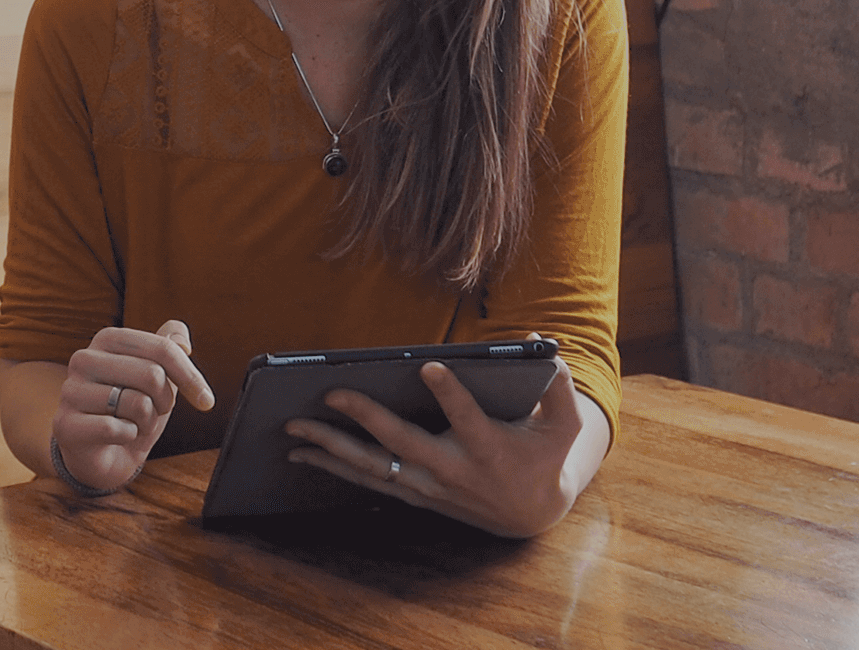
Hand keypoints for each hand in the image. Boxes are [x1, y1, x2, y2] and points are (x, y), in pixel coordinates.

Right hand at [50, 320, 214, 492]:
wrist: (100, 455)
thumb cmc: (130, 412)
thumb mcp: (157, 380)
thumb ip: (168, 351)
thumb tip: (182, 337)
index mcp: (108, 339)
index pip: (163, 349)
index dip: (191, 377)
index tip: (206, 400)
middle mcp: (84, 358)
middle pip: (153, 375)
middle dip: (165, 402)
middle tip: (153, 413)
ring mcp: (71, 391)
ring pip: (137, 403)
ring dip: (146, 422)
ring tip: (132, 424)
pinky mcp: (65, 424)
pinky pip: (116, 428)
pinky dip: (128, 437)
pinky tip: (117, 436)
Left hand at [284, 336, 588, 537]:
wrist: (532, 514)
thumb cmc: (545, 456)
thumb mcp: (564, 425)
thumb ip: (558, 387)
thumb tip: (542, 346)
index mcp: (489, 448)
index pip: (468, 418)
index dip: (451, 394)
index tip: (430, 366)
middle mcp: (453, 470)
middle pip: (402, 445)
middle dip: (364, 419)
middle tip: (329, 394)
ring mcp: (429, 486)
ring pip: (374, 468)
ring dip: (332, 449)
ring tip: (293, 430)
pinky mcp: (415, 494)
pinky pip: (369, 481)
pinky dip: (334, 467)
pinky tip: (304, 454)